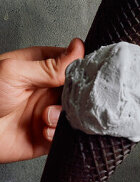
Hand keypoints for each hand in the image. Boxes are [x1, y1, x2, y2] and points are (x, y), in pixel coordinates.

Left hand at [0, 39, 84, 162]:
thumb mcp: (15, 72)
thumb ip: (51, 65)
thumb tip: (78, 47)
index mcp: (43, 67)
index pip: (75, 63)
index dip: (83, 70)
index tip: (82, 77)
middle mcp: (49, 89)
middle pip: (81, 90)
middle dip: (76, 97)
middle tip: (63, 99)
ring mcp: (51, 111)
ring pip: (77, 113)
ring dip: (64, 116)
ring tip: (46, 117)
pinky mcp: (49, 134)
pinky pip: (67, 134)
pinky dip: (58, 133)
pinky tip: (43, 130)